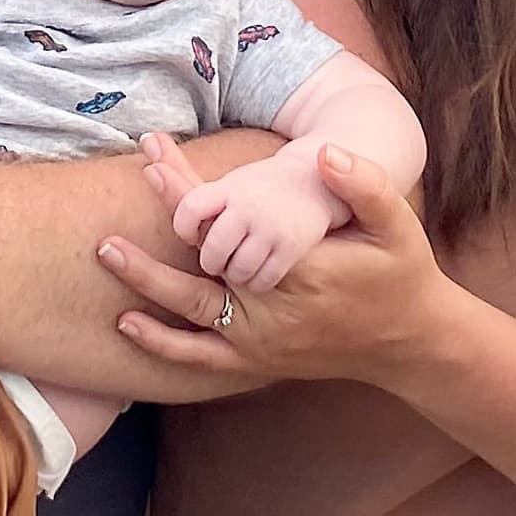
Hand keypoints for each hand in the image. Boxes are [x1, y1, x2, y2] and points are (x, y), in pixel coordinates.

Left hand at [102, 134, 454, 389]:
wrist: (408, 342)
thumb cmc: (400, 275)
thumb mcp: (397, 227)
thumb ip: (366, 188)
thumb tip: (328, 153)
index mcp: (299, 268)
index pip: (230, 223)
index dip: (189, 190)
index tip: (158, 159)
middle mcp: (271, 310)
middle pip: (201, 262)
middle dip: (161, 222)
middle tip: (130, 183)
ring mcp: (258, 342)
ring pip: (189, 308)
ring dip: (146, 278)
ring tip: (107, 249)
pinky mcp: (253, 362)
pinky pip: (198, 357)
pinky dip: (161, 343)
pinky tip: (127, 321)